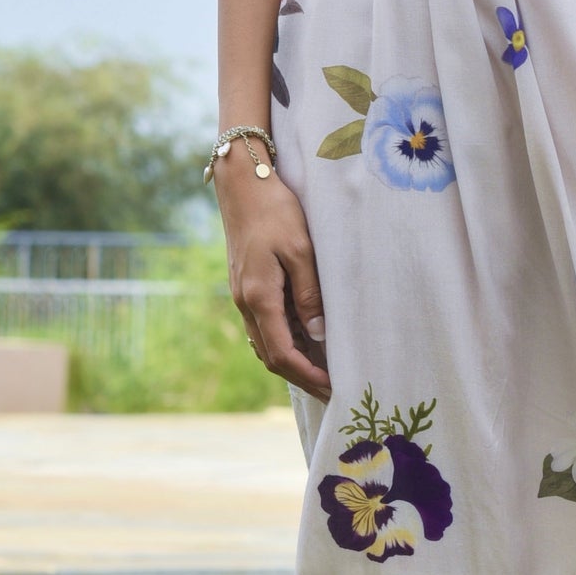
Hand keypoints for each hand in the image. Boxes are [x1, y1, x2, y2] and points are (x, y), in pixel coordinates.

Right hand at [216, 154, 329, 396]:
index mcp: (258, 297)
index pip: (282, 354)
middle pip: (271, 356)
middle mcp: (245, 302)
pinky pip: (264, 326)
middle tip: (332, 389)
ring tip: (323, 371)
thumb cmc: (275, 212)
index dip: (307, 375)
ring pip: (266, 343)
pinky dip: (284, 341)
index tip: (332, 386)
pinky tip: (305, 342)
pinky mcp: (246, 286)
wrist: (243, 185)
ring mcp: (242, 296)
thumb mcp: (301, 250)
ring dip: (292, 361)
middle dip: (301, 377)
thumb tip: (318, 333)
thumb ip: (309, 294)